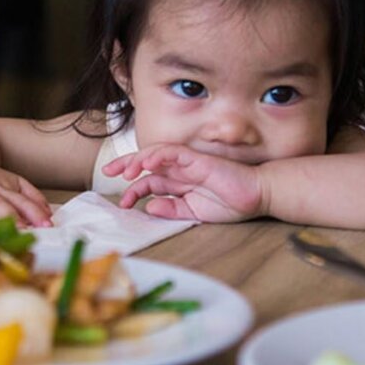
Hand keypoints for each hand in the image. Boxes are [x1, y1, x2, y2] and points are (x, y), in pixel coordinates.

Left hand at [102, 144, 265, 222]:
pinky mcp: (197, 158)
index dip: (133, 188)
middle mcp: (179, 170)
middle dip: (126, 165)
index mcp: (178, 183)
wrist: (256, 196)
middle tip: (108, 173)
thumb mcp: (194, 212)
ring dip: (138, 160)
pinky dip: (159, 155)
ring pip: (156, 154)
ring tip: (125, 171)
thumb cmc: (229, 203)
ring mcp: (187, 162)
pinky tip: (148, 163)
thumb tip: (150, 207)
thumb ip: (173, 210)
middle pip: (146, 163)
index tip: (122, 202)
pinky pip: (173, 152)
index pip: (149, 181)